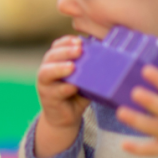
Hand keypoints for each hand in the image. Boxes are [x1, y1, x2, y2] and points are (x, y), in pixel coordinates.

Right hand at [34, 36, 89, 157]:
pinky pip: (54, 92)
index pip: (57, 46)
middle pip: (51, 56)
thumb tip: (111, 52)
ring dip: (59, 68)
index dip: (66, 42)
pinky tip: (72, 87)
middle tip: (79, 50)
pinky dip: (64, 89)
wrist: (65, 117)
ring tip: (72, 67)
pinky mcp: (48, 99)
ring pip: (46, 73)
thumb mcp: (84, 77)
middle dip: (65, 51)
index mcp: (55, 61)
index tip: (79, 41)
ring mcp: (45, 85)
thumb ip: (90, 66)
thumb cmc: (77, 93)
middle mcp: (47, 70)